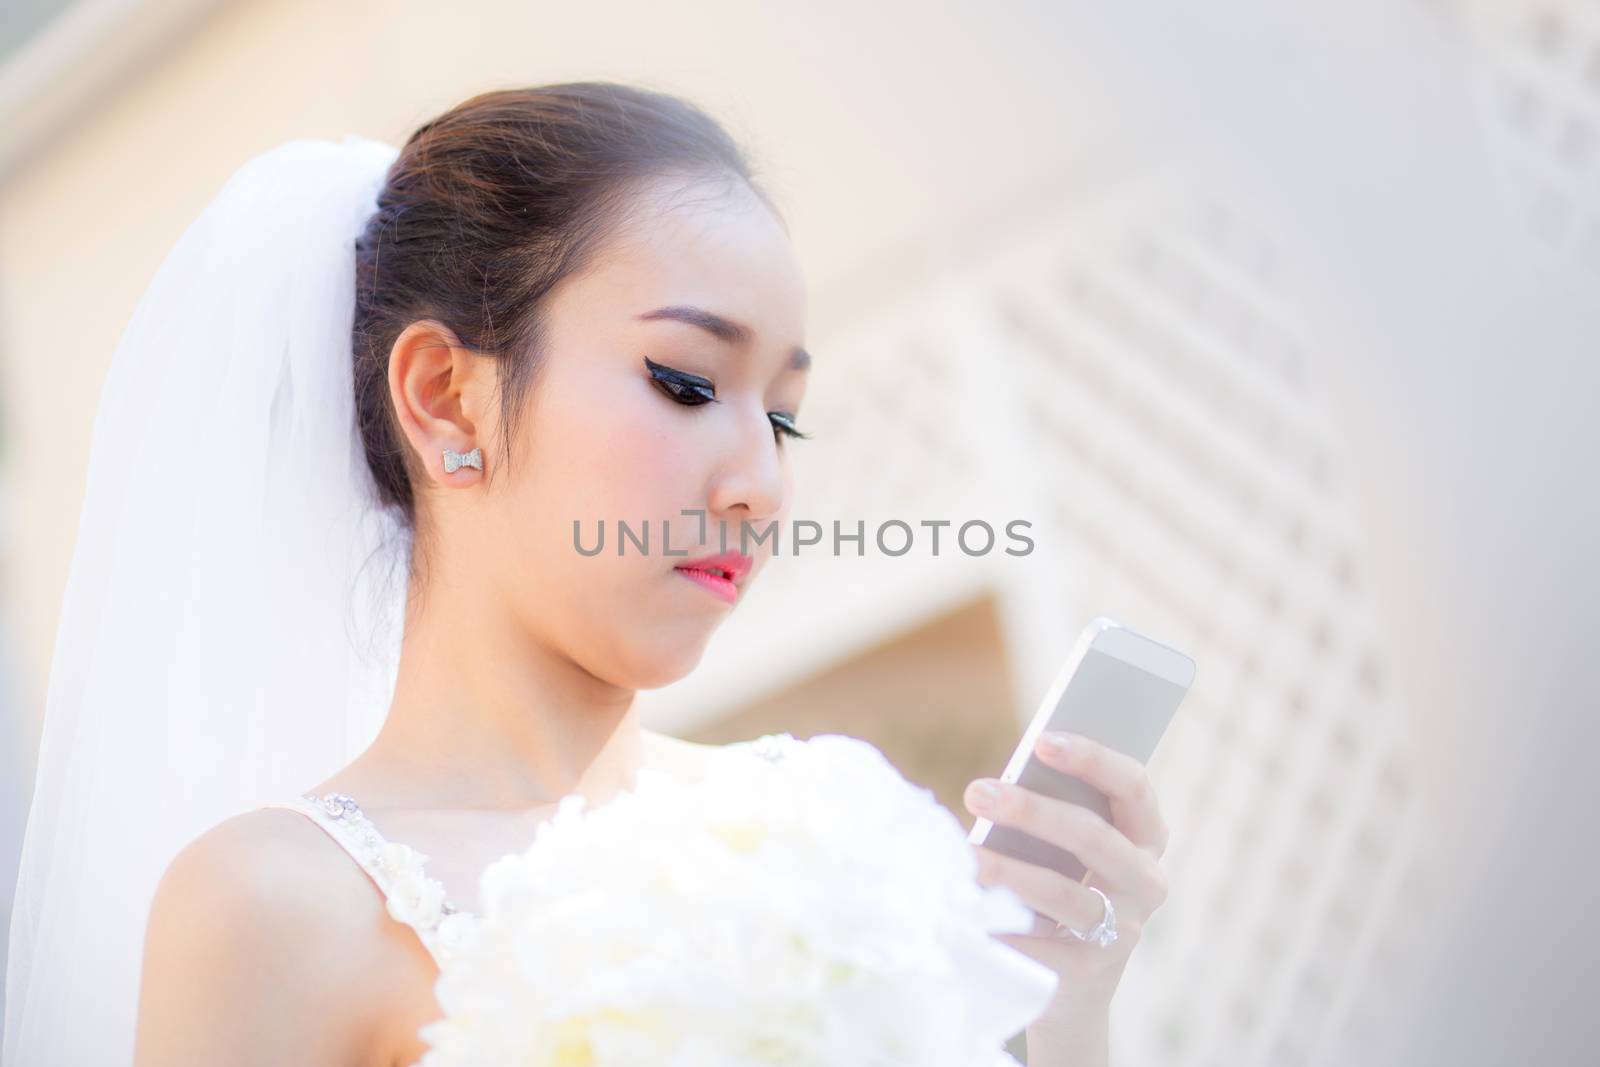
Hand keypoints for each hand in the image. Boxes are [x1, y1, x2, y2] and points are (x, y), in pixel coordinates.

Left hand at [963, 731, 1169, 1036]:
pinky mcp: (1091, 972)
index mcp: (1145, 835)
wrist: (1067, 980)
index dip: (1092, 760)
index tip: (1042, 742)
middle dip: (1033, 810)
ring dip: (1009, 873)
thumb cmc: (1057, 883)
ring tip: (964, 859)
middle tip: (978, 792)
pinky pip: (1043, 946)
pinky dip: (1002, 927)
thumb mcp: (1062, 847)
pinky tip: (966, 914)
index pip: (1132, 786)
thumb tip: (996, 789)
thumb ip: (1048, 814)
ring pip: (1064, 893)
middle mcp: (1145, 880)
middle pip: (1094, 836)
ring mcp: (1123, 930)